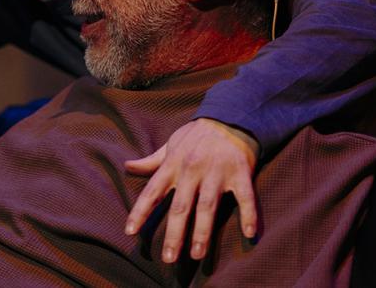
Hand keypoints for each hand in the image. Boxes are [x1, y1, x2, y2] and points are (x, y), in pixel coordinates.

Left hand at [124, 118, 258, 263]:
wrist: (230, 117)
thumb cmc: (196, 135)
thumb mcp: (171, 145)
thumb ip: (151, 161)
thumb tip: (127, 167)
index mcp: (173, 165)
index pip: (152, 191)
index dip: (140, 211)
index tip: (131, 232)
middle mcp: (192, 170)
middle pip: (181, 206)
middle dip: (174, 233)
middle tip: (169, 258)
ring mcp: (217, 172)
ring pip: (208, 206)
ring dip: (202, 232)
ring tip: (197, 254)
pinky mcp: (240, 173)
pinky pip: (245, 197)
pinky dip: (248, 214)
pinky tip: (248, 233)